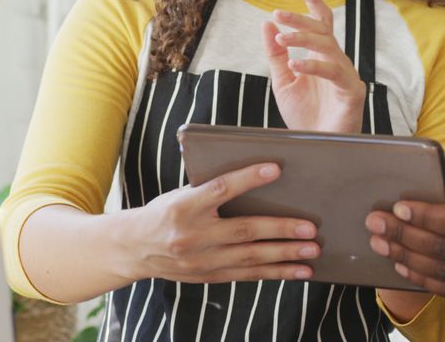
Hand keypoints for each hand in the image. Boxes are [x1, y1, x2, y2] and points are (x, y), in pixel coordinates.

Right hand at [125, 163, 319, 283]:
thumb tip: (259, 176)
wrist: (132, 248)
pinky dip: (275, 273)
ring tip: (312, 251)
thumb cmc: (165, 212)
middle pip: (244, 231)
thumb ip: (212, 188)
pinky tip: (297, 270)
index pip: (220, 189)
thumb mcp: (181, 194)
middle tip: (310, 228)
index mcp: (183, 207)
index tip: (276, 168)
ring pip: (250, 258)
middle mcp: (192, 236)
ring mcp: (201, 260)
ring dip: (285, 256)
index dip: (248, 178)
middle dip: (281, 230)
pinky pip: (247, 275)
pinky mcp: (208, 276)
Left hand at [261, 0, 364, 132]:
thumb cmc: (304, 117)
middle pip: (323, 31)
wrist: (315, 148)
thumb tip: (266, 24)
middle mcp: (337, 61)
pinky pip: (334, 72)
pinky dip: (314, 66)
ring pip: (328, 47)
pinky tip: (296, 64)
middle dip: (300, 20)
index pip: (321, 22)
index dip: (312, 1)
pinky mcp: (352, 92)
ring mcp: (347, 76)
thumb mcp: (283, 82)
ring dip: (303, 40)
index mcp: (322, 57)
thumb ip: (276, 55)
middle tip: (278, 14)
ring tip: (282, 39)